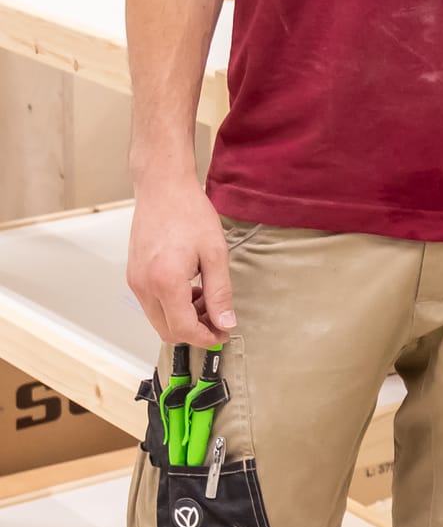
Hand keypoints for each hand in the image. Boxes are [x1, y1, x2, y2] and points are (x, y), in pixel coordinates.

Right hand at [127, 179, 234, 347]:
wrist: (162, 189)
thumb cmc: (189, 213)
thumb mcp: (216, 253)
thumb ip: (220, 292)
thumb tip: (226, 322)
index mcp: (165, 283)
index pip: (183, 329)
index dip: (206, 338)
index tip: (223, 335)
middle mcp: (144, 287)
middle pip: (167, 330)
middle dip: (195, 332)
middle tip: (219, 322)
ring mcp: (135, 282)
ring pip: (158, 319)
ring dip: (183, 319)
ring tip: (208, 300)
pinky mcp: (133, 275)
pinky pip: (151, 304)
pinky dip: (171, 306)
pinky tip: (191, 290)